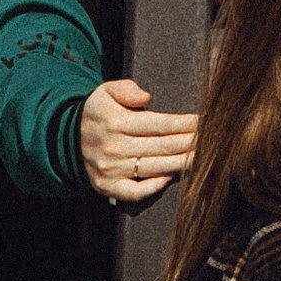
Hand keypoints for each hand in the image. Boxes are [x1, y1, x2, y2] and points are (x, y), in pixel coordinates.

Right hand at [78, 76, 197, 205]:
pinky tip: (171, 176)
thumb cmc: (97, 114)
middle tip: (212, 140)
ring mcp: (112, 170)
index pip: (160, 124)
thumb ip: (125, 89)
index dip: (186, 123)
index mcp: (116, 122)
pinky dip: (155, 186)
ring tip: (202, 157)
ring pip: (156, 168)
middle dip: (191, 143)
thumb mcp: (105, 92)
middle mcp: (115, 147)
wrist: (67, 139)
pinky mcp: (109, 187)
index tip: (205, 122)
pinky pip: (137, 192)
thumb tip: (146, 96)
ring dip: (182, 163)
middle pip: (164, 146)